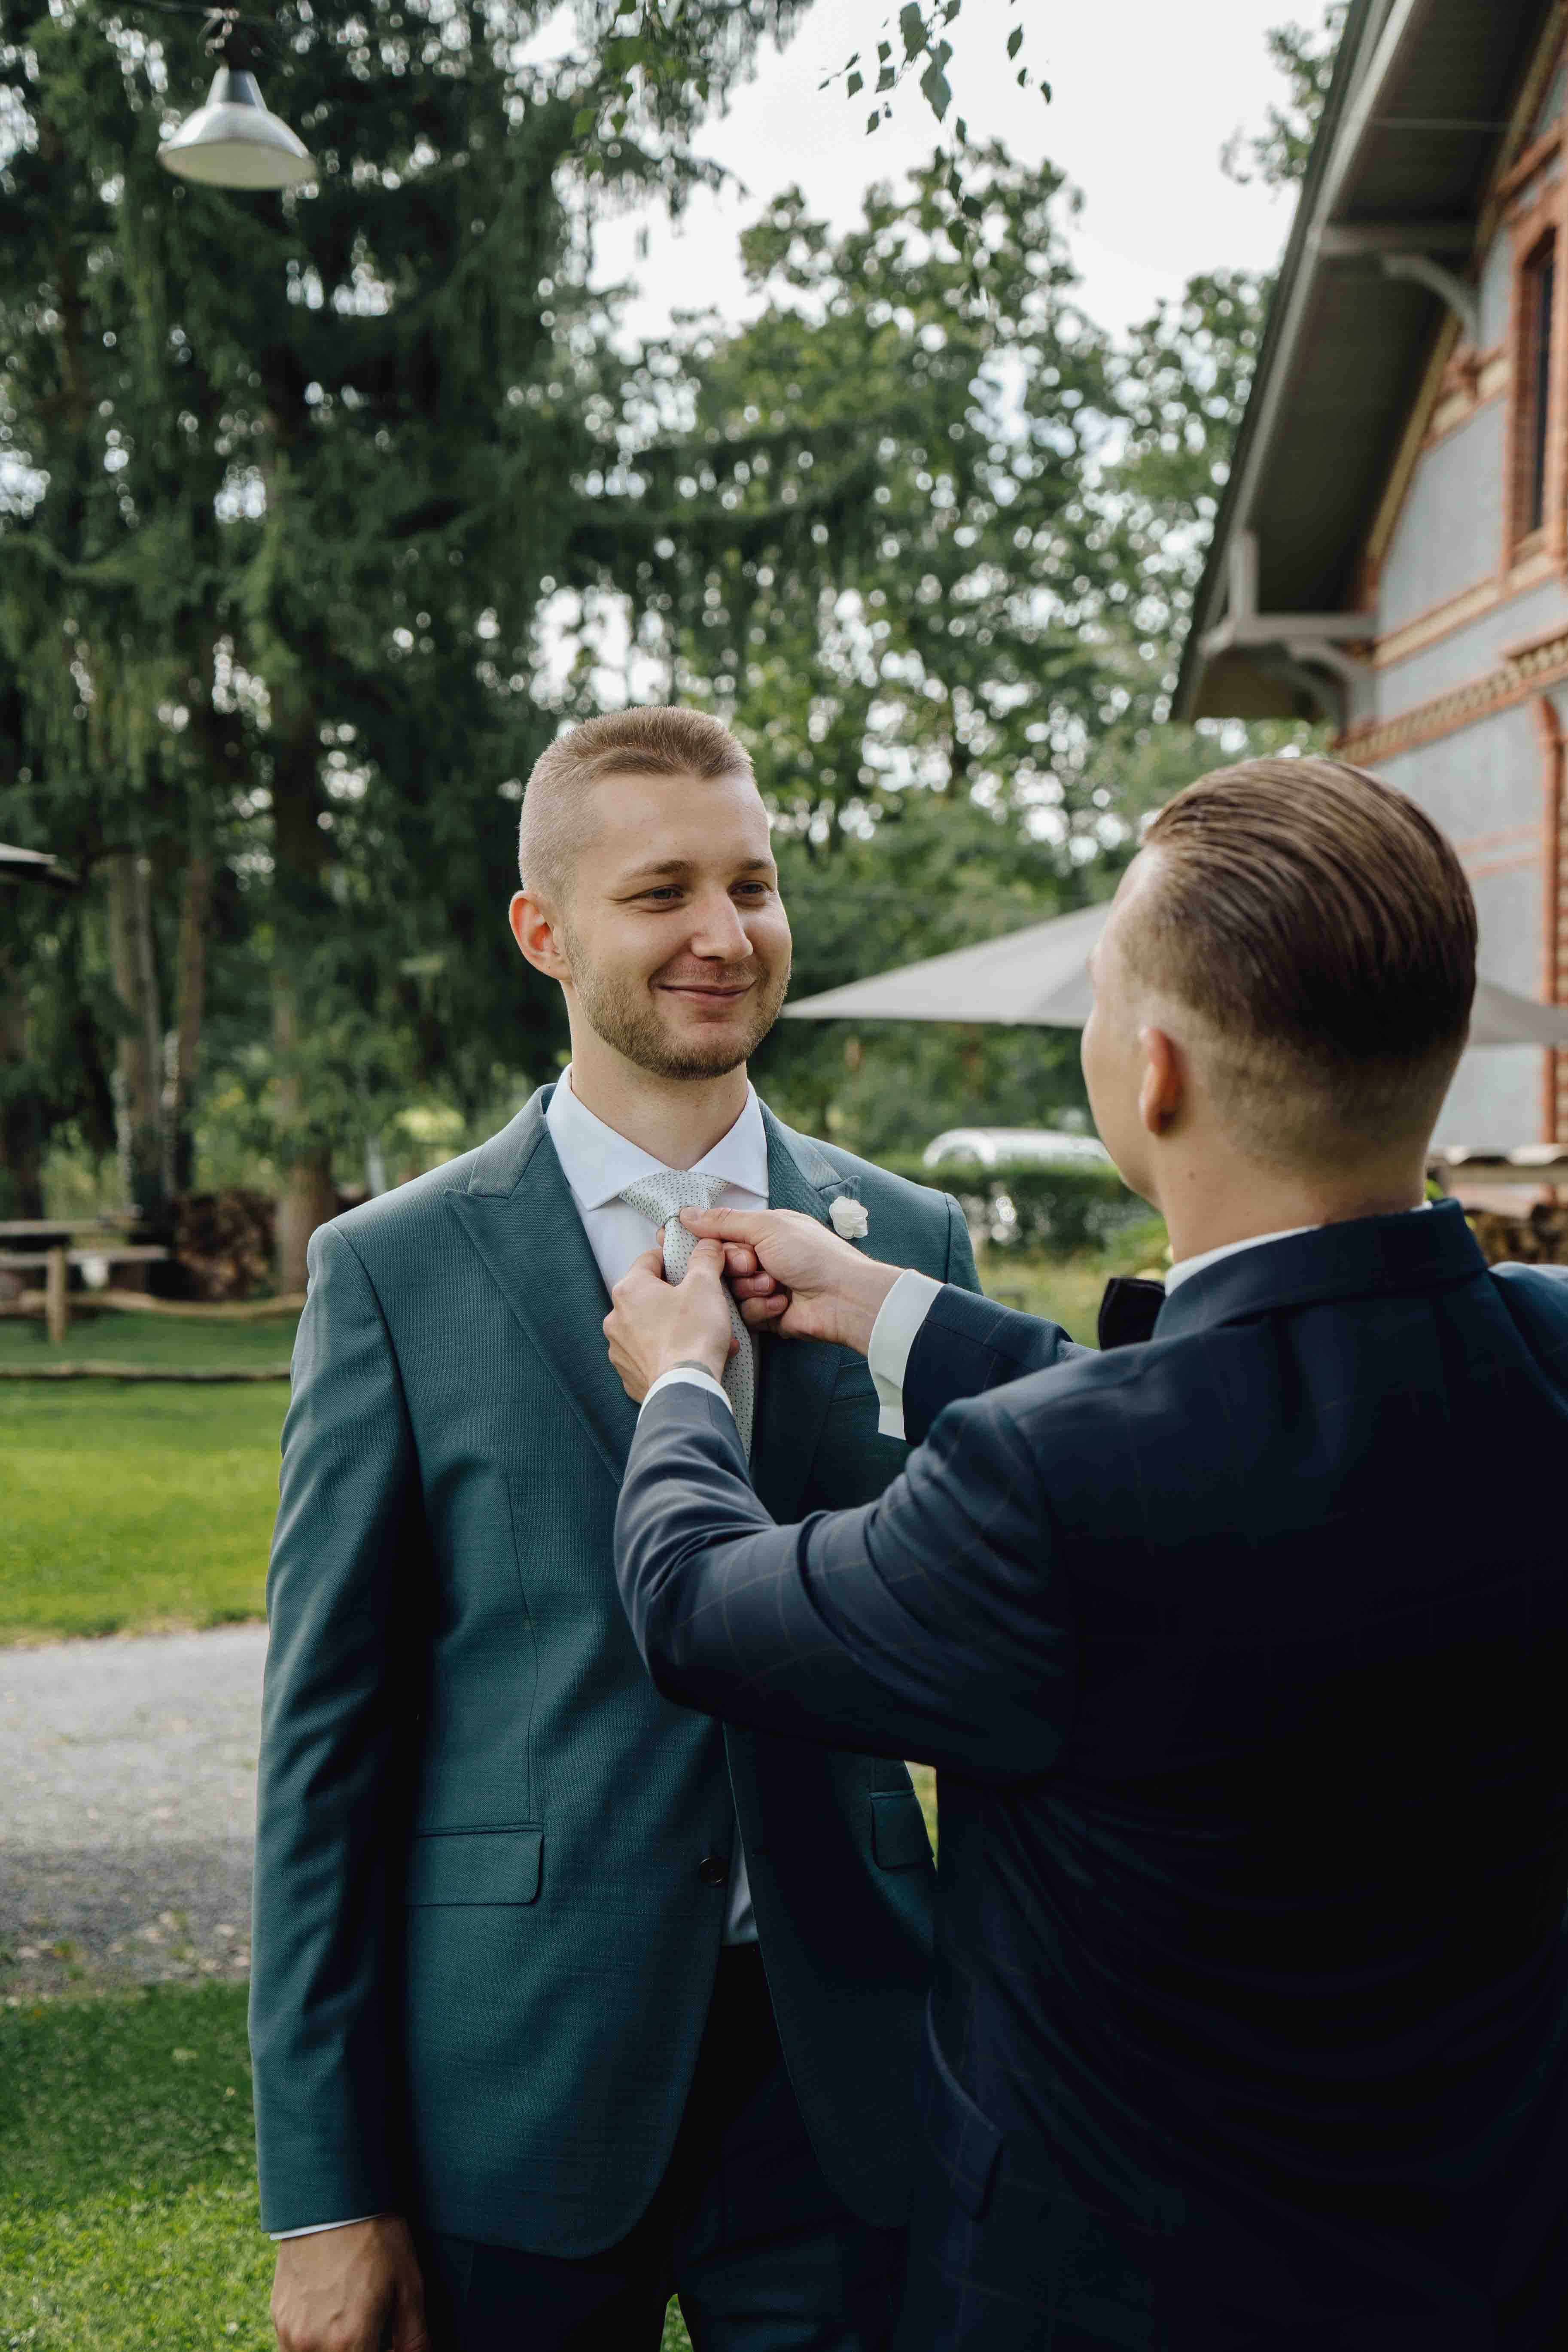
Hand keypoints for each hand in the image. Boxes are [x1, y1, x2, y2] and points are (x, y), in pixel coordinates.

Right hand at [271, 2216, 429, 2351]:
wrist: (333, 2195)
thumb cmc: (377, 2239)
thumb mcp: (409, 2287)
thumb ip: (415, 2340)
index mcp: (348, 2343)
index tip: (389, 2341)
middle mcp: (311, 2345)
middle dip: (361, 2349)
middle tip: (377, 2331)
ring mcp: (289, 2332)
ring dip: (337, 2349)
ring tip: (355, 2318)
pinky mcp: (278, 2315)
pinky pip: (294, 2346)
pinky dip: (316, 2341)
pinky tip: (334, 2310)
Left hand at [604, 1240, 737, 1402]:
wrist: (686, 1389)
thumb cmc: (692, 1335)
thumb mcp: (705, 1286)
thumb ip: (705, 1259)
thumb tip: (707, 1245)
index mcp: (629, 1290)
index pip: (648, 1260)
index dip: (672, 1260)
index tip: (689, 1266)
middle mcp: (616, 1319)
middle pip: (649, 1297)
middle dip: (676, 1299)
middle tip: (701, 1305)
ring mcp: (619, 1350)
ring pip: (649, 1328)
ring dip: (673, 1328)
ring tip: (702, 1335)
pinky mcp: (629, 1375)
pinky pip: (649, 1356)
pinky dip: (667, 1354)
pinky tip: (690, 1357)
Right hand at [677, 1207, 902, 1356]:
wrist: (843, 1297)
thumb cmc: (812, 1254)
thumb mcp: (767, 1227)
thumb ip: (724, 1222)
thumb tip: (686, 1213)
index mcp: (762, 1231)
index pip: (718, 1234)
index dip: (706, 1242)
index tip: (698, 1244)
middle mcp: (760, 1257)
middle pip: (719, 1264)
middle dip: (736, 1265)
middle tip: (755, 1263)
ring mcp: (762, 1287)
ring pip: (729, 1291)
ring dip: (750, 1288)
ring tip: (776, 1285)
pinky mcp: (766, 1315)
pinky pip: (743, 1314)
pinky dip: (761, 1308)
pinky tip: (782, 1304)